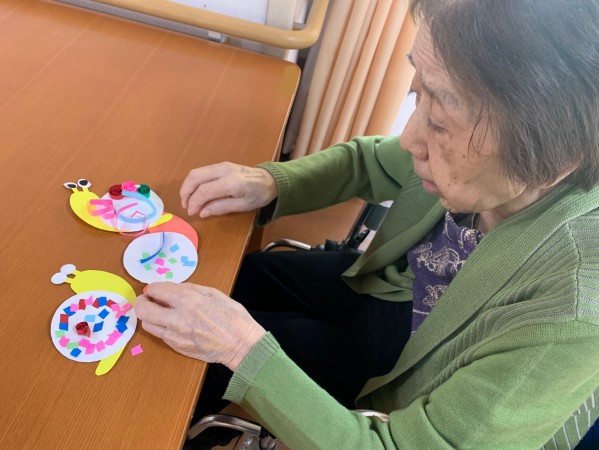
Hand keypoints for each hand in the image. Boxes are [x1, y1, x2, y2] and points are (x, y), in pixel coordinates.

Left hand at [135, 282, 265, 370]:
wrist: (241, 344)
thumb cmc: (232, 316)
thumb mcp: (214, 293)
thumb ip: (190, 289)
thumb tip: (171, 289)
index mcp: (188, 300)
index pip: (156, 290)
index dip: (153, 288)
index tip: (155, 289)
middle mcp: (177, 318)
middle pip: (143, 309)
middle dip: (142, 301)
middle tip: (148, 299)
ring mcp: (175, 335)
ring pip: (147, 324)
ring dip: (149, 316)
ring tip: (159, 312)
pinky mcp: (176, 347)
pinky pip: (160, 335)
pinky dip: (161, 327)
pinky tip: (172, 324)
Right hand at [180, 162, 277, 217]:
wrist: (270, 180)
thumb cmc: (258, 195)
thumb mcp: (242, 206)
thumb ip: (220, 208)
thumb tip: (202, 212)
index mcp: (231, 182)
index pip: (204, 191)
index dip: (194, 202)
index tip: (192, 213)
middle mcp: (224, 170)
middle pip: (195, 177)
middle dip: (186, 192)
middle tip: (186, 206)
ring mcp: (221, 165)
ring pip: (196, 172)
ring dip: (188, 186)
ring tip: (189, 201)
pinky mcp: (221, 165)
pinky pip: (202, 171)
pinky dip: (195, 182)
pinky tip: (196, 193)